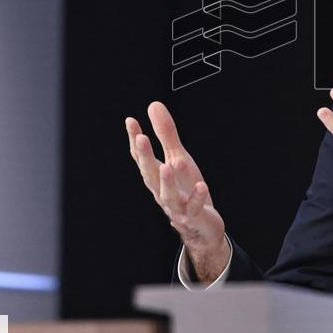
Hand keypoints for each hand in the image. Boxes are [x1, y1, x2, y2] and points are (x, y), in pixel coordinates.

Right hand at [125, 101, 229, 281]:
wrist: (202, 226)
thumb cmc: (187, 189)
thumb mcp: (178, 158)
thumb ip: (166, 134)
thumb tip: (153, 105)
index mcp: (156, 177)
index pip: (142, 158)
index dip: (135, 140)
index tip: (131, 120)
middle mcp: (161, 192)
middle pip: (150, 175)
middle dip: (145, 158)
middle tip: (141, 138)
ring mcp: (177, 206)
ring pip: (168, 195)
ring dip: (167, 182)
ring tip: (168, 166)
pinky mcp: (194, 216)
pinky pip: (194, 207)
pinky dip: (197, 198)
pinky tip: (201, 186)